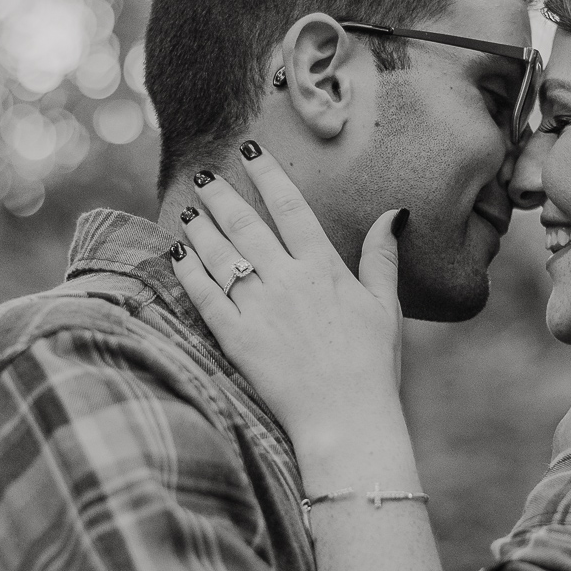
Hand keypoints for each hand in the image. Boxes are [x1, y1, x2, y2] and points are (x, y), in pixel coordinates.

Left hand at [170, 142, 406, 457]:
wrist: (346, 419)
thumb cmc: (372, 365)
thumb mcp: (386, 305)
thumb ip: (381, 256)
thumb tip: (393, 213)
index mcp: (323, 268)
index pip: (290, 207)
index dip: (268, 175)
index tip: (251, 152)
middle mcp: (286, 281)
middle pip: (246, 224)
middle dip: (221, 194)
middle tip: (202, 173)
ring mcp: (258, 309)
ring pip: (220, 255)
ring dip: (201, 227)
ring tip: (187, 207)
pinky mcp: (235, 338)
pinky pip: (204, 297)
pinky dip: (188, 272)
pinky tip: (177, 255)